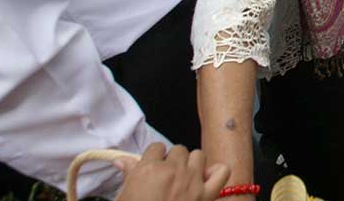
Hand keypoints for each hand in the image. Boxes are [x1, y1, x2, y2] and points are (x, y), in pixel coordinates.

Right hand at [115, 143, 229, 200]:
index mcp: (149, 170)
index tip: (154, 166)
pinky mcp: (207, 195)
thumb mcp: (124, 197)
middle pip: (178, 150)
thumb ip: (128, 175)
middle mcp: (173, 171)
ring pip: (198, 155)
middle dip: (173, 160)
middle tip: (168, 176)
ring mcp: (192, 181)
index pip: (156, 147)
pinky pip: (222, 171)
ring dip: (193, 164)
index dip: (155, 157)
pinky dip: (216, 173)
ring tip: (185, 178)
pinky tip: (205, 180)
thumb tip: (122, 160)